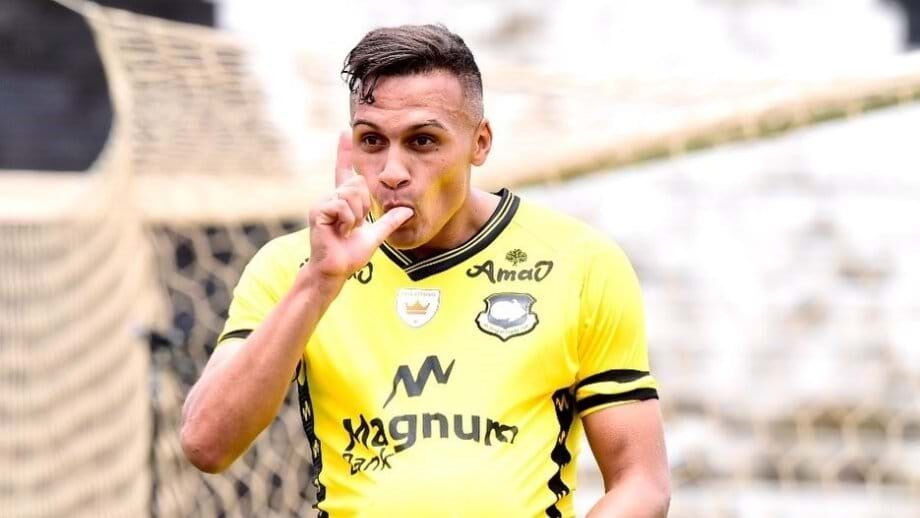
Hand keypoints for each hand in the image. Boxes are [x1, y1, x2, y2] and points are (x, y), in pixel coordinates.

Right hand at [306, 132, 412, 282]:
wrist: (336, 270)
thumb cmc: (350, 255)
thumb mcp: (375, 235)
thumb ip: (389, 221)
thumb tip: (408, 211)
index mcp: (344, 201)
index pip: (344, 172)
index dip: (344, 152)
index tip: (345, 132)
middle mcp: (331, 198)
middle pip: (357, 183)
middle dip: (364, 205)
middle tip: (356, 224)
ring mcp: (323, 203)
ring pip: (351, 194)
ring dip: (356, 216)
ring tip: (347, 229)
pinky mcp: (318, 211)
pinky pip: (343, 206)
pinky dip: (348, 221)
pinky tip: (340, 232)